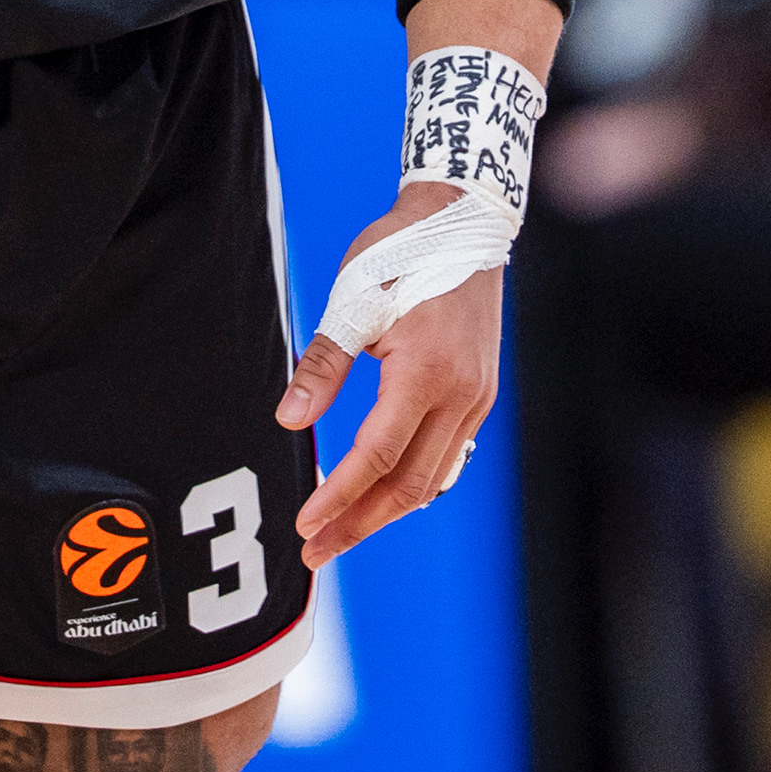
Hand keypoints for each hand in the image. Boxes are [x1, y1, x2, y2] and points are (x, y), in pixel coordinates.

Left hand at [274, 182, 502, 563]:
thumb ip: (322, 367)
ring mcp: (478, 397)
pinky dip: (415, 482)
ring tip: (343, 532)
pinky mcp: (481, 392)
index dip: (339, 498)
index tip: (305, 526)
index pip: (377, 458)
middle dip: (360, 523)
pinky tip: (386, 493)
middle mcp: (462, 396)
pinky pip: (449, 456)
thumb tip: (289, 421)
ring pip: (433, 477)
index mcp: (426, 374)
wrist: (461, 219)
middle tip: (316, 552)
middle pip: (409, 485)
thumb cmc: (399, 253)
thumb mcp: (350, 302)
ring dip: (387, 511)